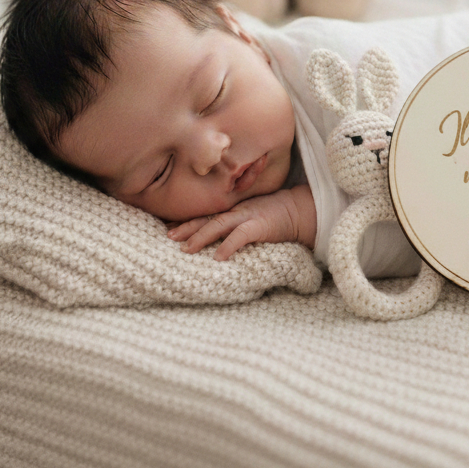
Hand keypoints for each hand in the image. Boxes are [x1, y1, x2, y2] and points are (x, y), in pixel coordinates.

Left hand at [167, 184, 316, 260]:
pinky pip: (240, 236)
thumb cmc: (276, 215)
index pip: (206, 215)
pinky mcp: (260, 226)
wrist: (299, 210)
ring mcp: (247, 217)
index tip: (170, 229)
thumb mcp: (252, 215)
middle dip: (187, 227)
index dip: (188, 222)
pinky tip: (218, 257)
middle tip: (169, 237)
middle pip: (207, 218)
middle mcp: (237, 211)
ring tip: (186, 249)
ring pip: (219, 225)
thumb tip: (217, 239)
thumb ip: (236, 222)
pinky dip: (228, 246)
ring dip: (201, 237)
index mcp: (234, 210)